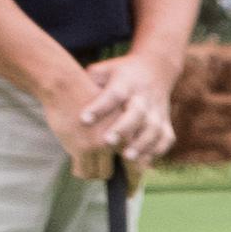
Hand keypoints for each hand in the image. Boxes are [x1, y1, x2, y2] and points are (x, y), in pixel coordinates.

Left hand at [61, 53, 168, 172]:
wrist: (155, 69)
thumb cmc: (120, 74)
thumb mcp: (103, 70)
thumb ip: (88, 82)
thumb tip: (65, 92)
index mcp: (125, 83)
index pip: (113, 95)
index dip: (99, 107)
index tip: (84, 118)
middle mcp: (143, 98)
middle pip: (136, 113)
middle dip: (123, 128)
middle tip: (107, 141)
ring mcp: (157, 111)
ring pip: (153, 129)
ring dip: (142, 144)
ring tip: (126, 157)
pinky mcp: (165, 123)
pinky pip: (165, 139)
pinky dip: (157, 151)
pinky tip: (144, 163)